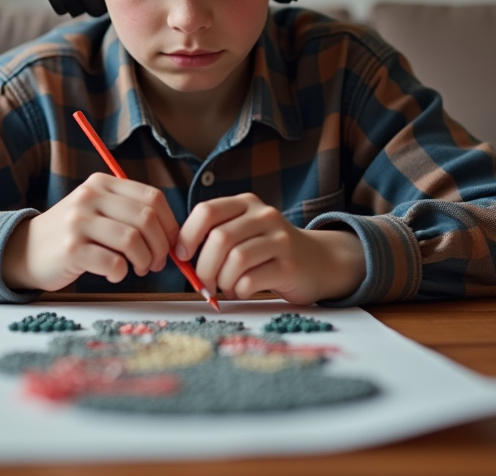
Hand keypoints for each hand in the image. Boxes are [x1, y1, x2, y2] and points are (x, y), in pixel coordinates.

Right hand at [2, 173, 178, 291]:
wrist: (25, 250)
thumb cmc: (73, 235)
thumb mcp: (97, 210)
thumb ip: (130, 213)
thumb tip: (173, 236)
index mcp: (101, 183)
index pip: (153, 197)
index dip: (170, 224)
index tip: (172, 244)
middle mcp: (89, 197)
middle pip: (146, 218)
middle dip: (161, 246)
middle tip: (157, 263)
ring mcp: (78, 222)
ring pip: (132, 240)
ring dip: (144, 261)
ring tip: (138, 269)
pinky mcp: (70, 249)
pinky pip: (113, 263)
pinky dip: (121, 273)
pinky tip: (114, 274)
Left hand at [176, 193, 365, 304]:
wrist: (318, 262)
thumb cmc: (267, 251)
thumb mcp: (243, 232)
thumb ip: (214, 235)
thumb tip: (177, 254)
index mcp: (246, 203)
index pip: (206, 211)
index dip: (187, 235)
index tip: (183, 256)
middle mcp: (264, 216)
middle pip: (219, 239)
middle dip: (203, 267)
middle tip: (204, 284)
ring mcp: (280, 239)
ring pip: (235, 260)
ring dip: (222, 281)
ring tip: (227, 287)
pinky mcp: (289, 265)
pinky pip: (251, 281)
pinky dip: (239, 291)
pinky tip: (243, 291)